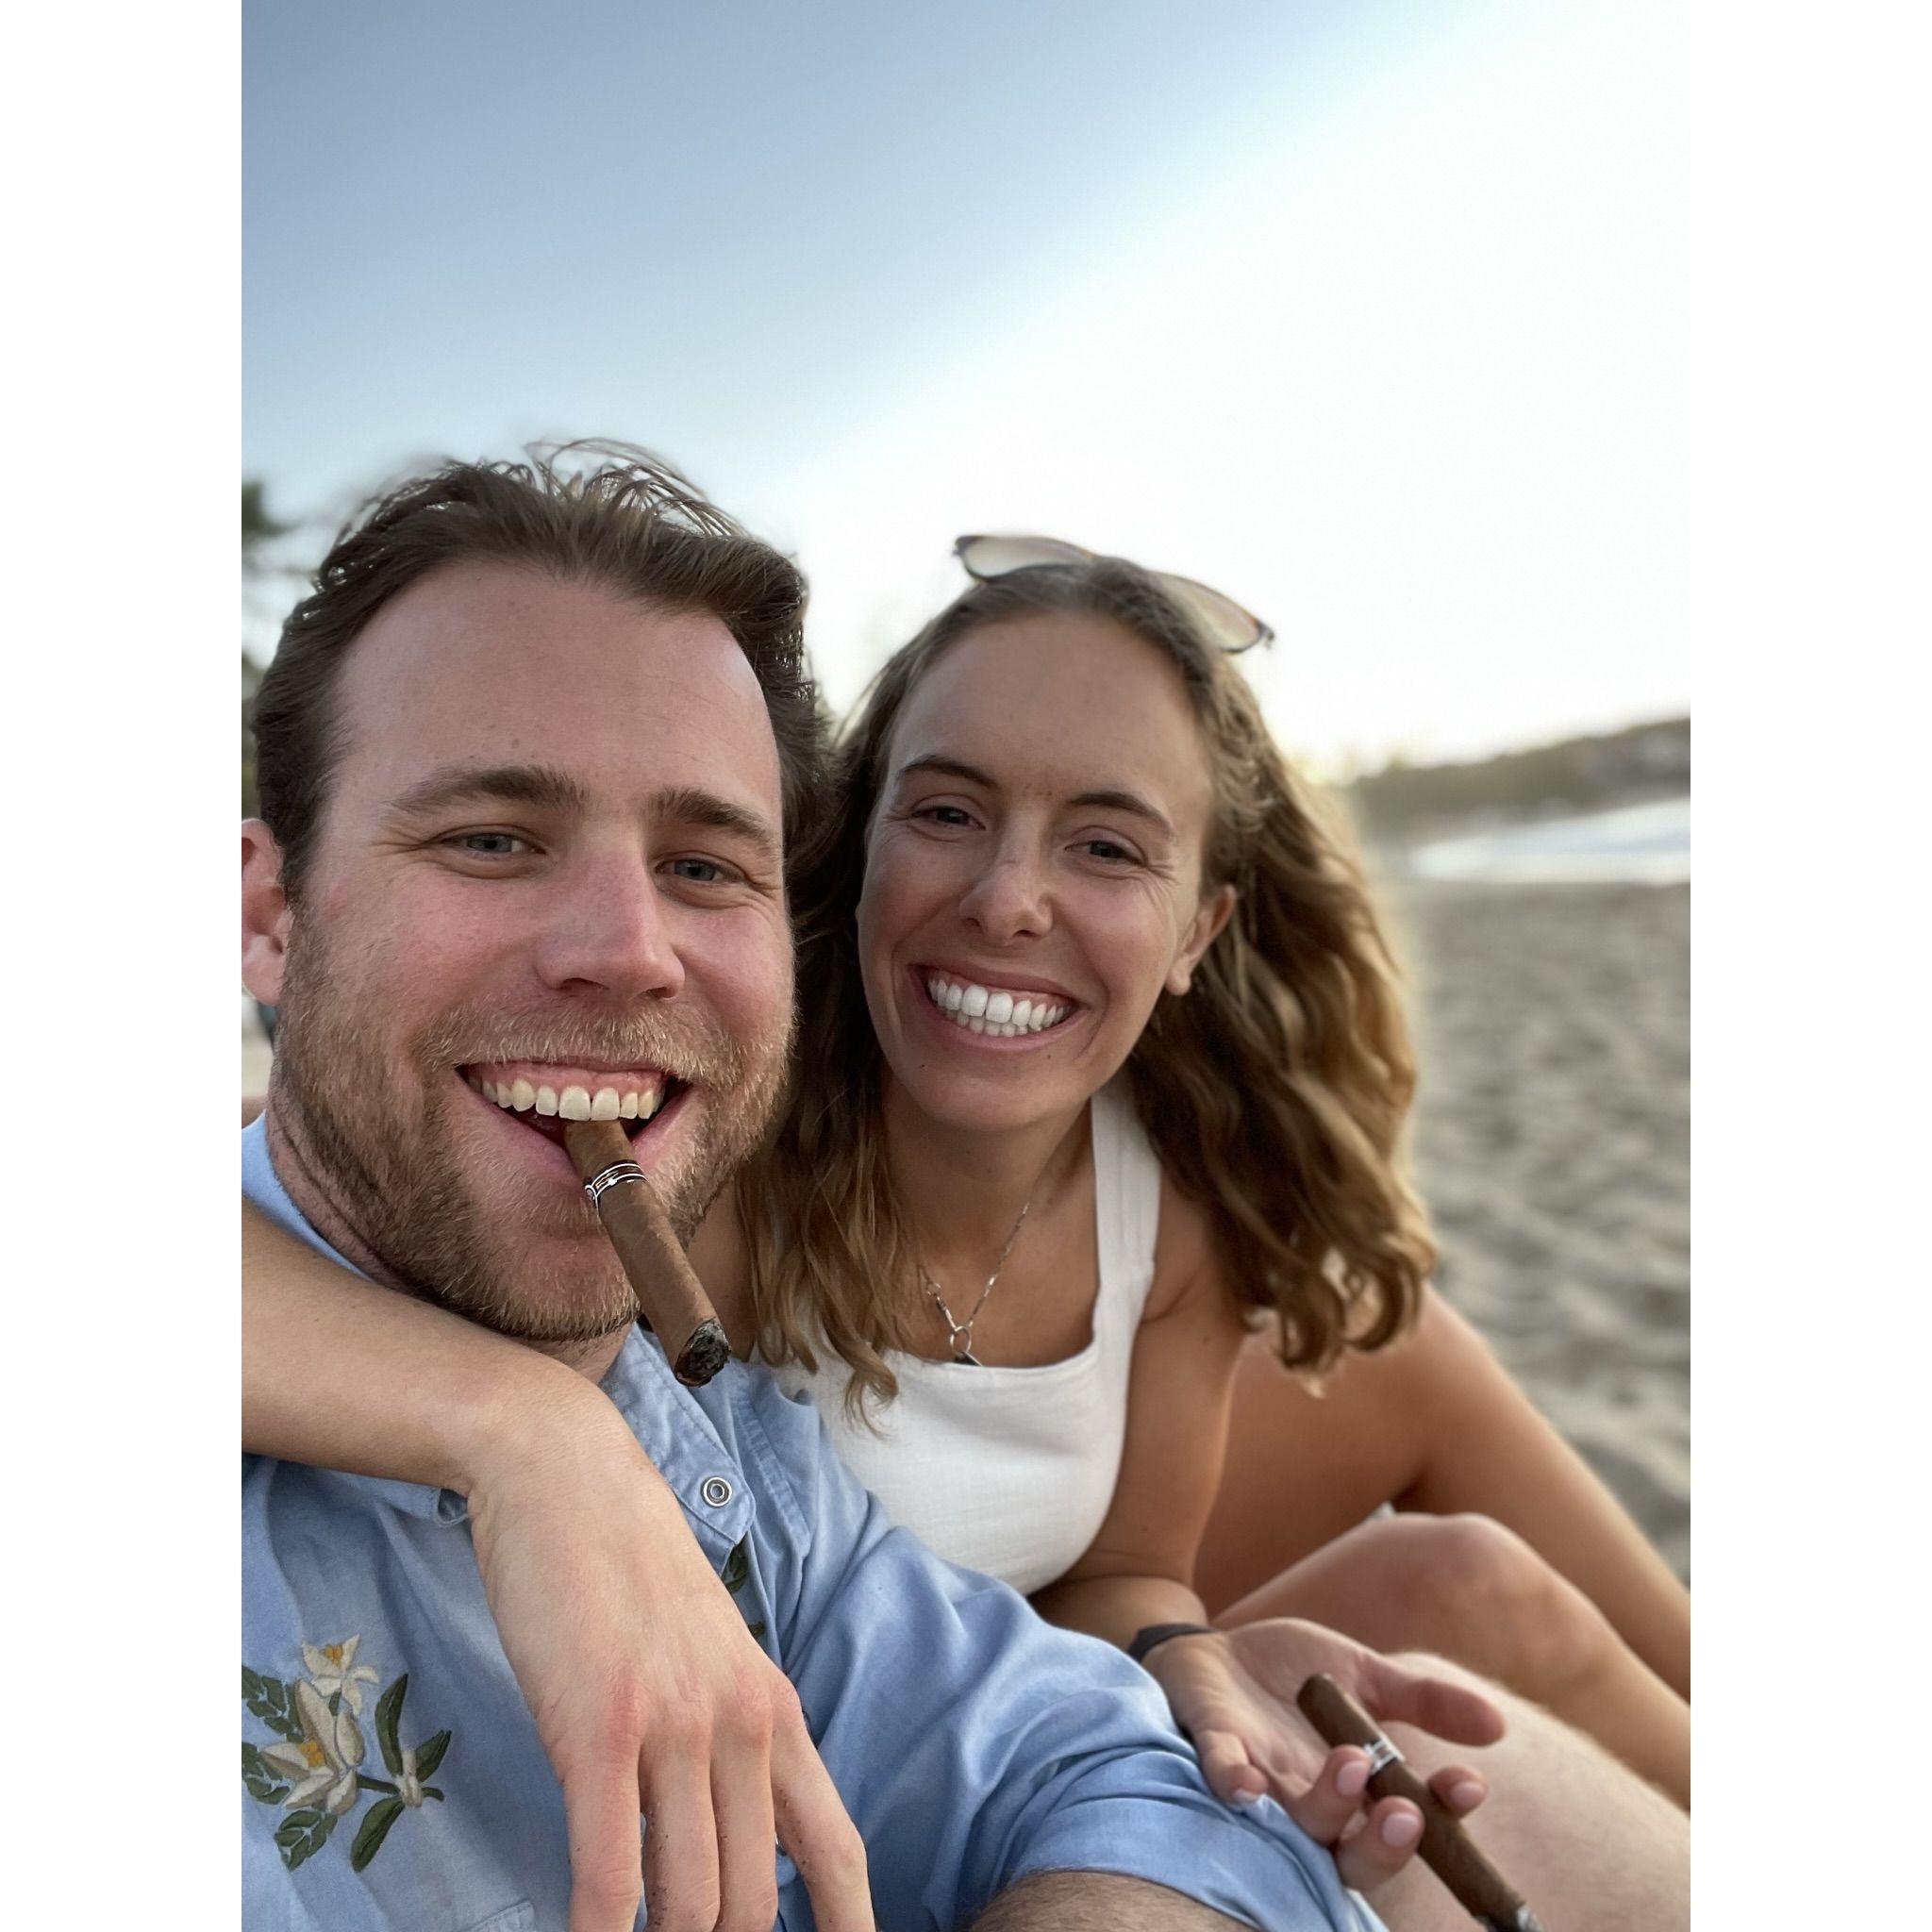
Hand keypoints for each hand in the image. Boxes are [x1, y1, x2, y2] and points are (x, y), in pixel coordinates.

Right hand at [465, 1389, 872, 1931]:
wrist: (568, 1476)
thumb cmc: (627, 1570)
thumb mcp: (706, 1651)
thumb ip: (727, 1737)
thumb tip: (725, 1834)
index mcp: (773, 1709)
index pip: (833, 1846)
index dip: (850, 1925)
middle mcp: (742, 1723)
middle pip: (748, 1901)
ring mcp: (675, 1727)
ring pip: (688, 1902)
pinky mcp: (600, 1729)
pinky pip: (609, 1873)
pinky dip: (598, 1931)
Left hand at [1147, 1617, 1505, 1895]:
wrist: (1213, 1647)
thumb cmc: (1290, 1674)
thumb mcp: (1364, 1674)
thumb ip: (1423, 1700)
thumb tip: (1497, 1724)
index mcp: (1358, 1790)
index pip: (1408, 1823)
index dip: (1440, 1818)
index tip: (1466, 1788)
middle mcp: (1313, 1802)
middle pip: (1354, 1854)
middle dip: (1384, 1842)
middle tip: (1405, 1812)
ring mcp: (1264, 1781)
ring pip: (1299, 1823)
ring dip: (1327, 1803)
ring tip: (1351, 1760)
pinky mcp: (1215, 1749)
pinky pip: (1221, 1777)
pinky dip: (1232, 1782)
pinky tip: (1245, 1785)